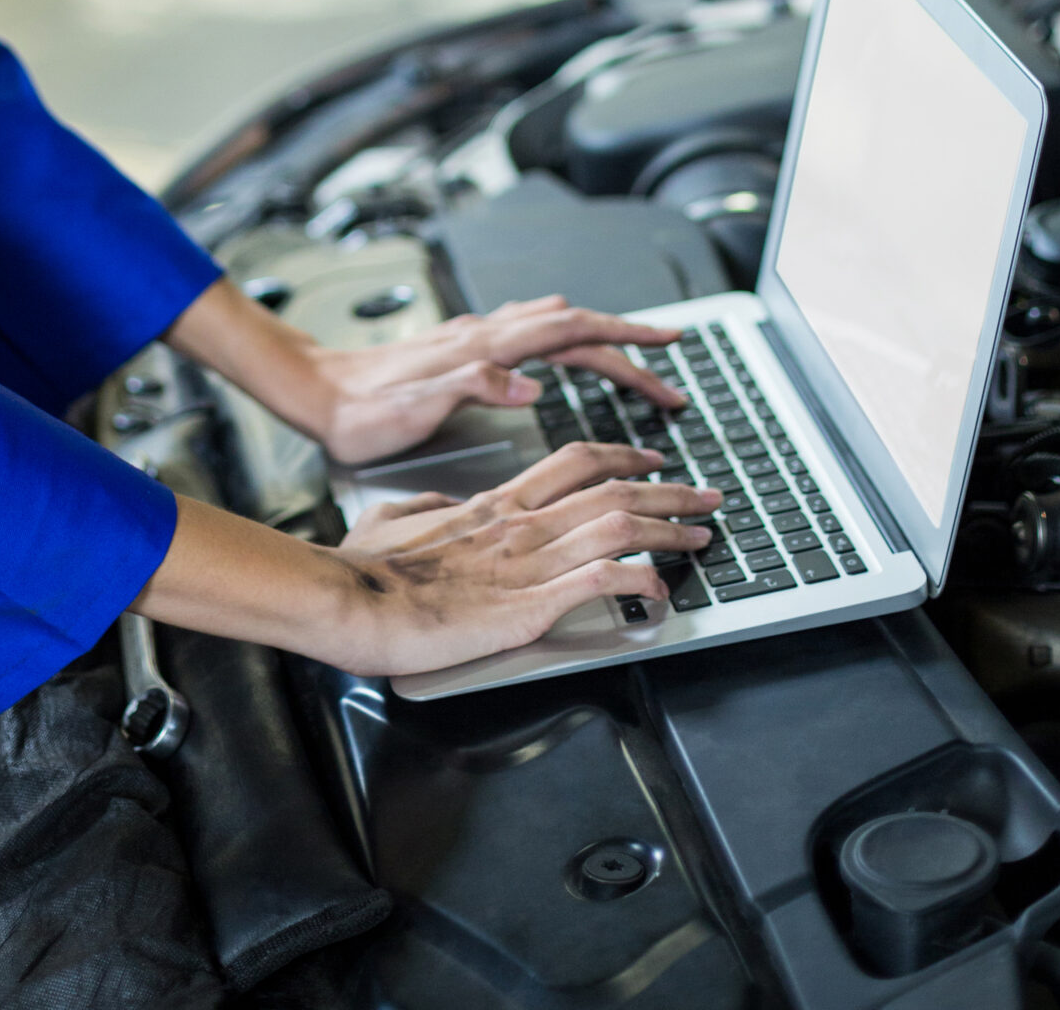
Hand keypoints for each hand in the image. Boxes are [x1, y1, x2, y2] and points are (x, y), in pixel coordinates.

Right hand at [133, 441, 720, 678]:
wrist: (353, 601)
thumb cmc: (366, 572)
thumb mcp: (391, 524)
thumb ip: (421, 512)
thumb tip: (432, 509)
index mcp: (492, 505)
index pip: (572, 462)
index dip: (620, 456)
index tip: (651, 461)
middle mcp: (520, 524)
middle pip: (611, 489)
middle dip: (668, 492)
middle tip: (706, 494)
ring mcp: (528, 561)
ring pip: (617, 526)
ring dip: (668, 528)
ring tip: (702, 534)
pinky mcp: (530, 603)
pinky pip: (601, 582)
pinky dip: (640, 581)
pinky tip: (663, 588)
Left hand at [293, 293, 687, 464]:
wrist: (317, 394)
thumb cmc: (360, 411)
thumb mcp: (414, 409)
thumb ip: (472, 387)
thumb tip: (530, 382)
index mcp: (483, 348)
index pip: (571, 331)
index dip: (625, 338)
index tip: (668, 348)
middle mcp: (484, 335)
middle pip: (574, 327)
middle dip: (628, 344)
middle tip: (670, 372)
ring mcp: (475, 340)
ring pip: (553, 326)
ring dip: (599, 339)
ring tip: (633, 357)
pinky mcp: (464, 351)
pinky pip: (530, 334)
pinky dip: (563, 339)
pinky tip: (561, 350)